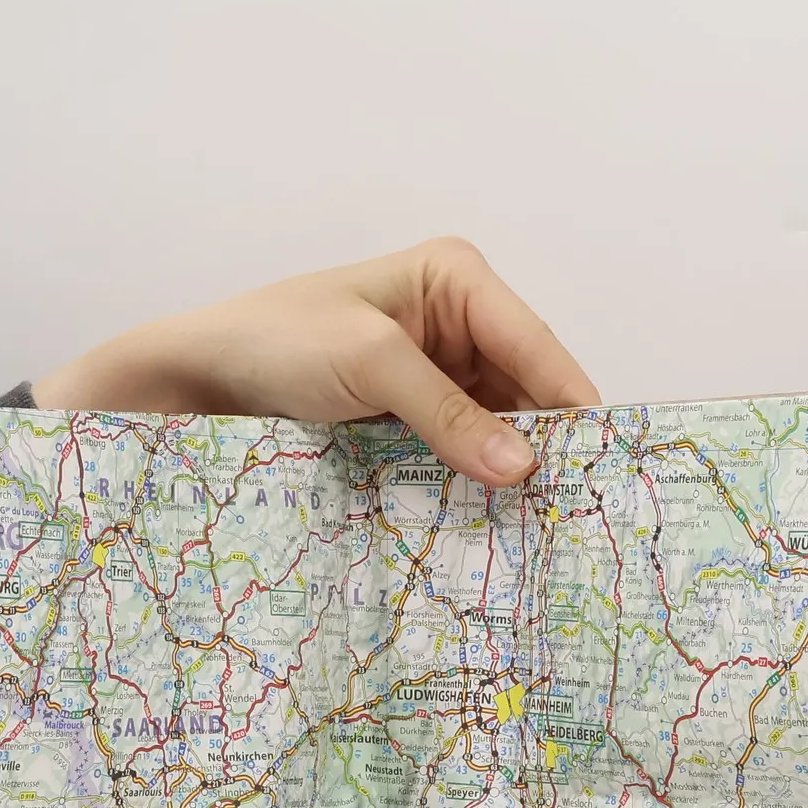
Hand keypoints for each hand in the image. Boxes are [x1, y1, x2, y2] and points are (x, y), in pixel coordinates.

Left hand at [31, 237, 599, 489]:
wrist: (197, 381)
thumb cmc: (276, 344)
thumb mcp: (369, 366)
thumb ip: (449, 415)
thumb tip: (522, 469)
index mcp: (456, 279)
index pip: (537, 344)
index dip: (574, 405)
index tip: (610, 463)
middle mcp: (456, 321)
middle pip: (526, 390)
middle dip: (545, 445)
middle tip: (578, 510)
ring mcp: (434, 373)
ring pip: (497, 429)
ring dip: (510, 474)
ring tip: (544, 528)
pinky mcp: (410, 417)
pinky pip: (460, 451)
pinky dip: (474, 483)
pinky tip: (492, 522)